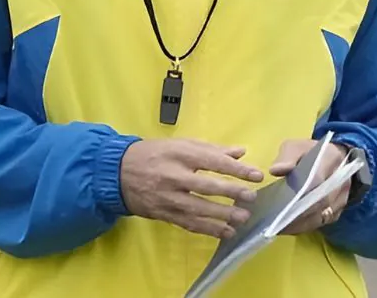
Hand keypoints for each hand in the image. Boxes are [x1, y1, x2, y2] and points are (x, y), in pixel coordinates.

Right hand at [120, 139, 265, 238]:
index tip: (257, 175)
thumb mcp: (180, 144)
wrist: (119, 173)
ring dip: (223, 215)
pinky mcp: (164, 214)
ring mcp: (168, 197)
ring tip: (243, 217)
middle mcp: (173, 176)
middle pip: (207, 186)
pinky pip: (189, 224)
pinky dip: (209, 230)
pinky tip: (226, 232)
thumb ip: (211, 149)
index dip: (236, 169)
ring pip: (199, 209)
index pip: (213, 161)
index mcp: (179, 154)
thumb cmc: (154, 154)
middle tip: (252, 197)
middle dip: (232, 192)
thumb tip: (240, 152)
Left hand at [269, 138, 351, 235]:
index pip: (317, 180)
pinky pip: (323, 222)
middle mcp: (341, 181)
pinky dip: (306, 226)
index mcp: (330, 159)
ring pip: (322, 216)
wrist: (334, 158)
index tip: (282, 203)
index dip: (300, 194)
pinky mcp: (338, 210)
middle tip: (276, 221)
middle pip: (321, 203)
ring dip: (301, 224)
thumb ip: (287, 156)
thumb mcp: (296, 146)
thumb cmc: (311, 153)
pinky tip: (289, 228)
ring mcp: (342, 198)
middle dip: (299, 214)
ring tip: (279, 227)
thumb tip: (276, 170)